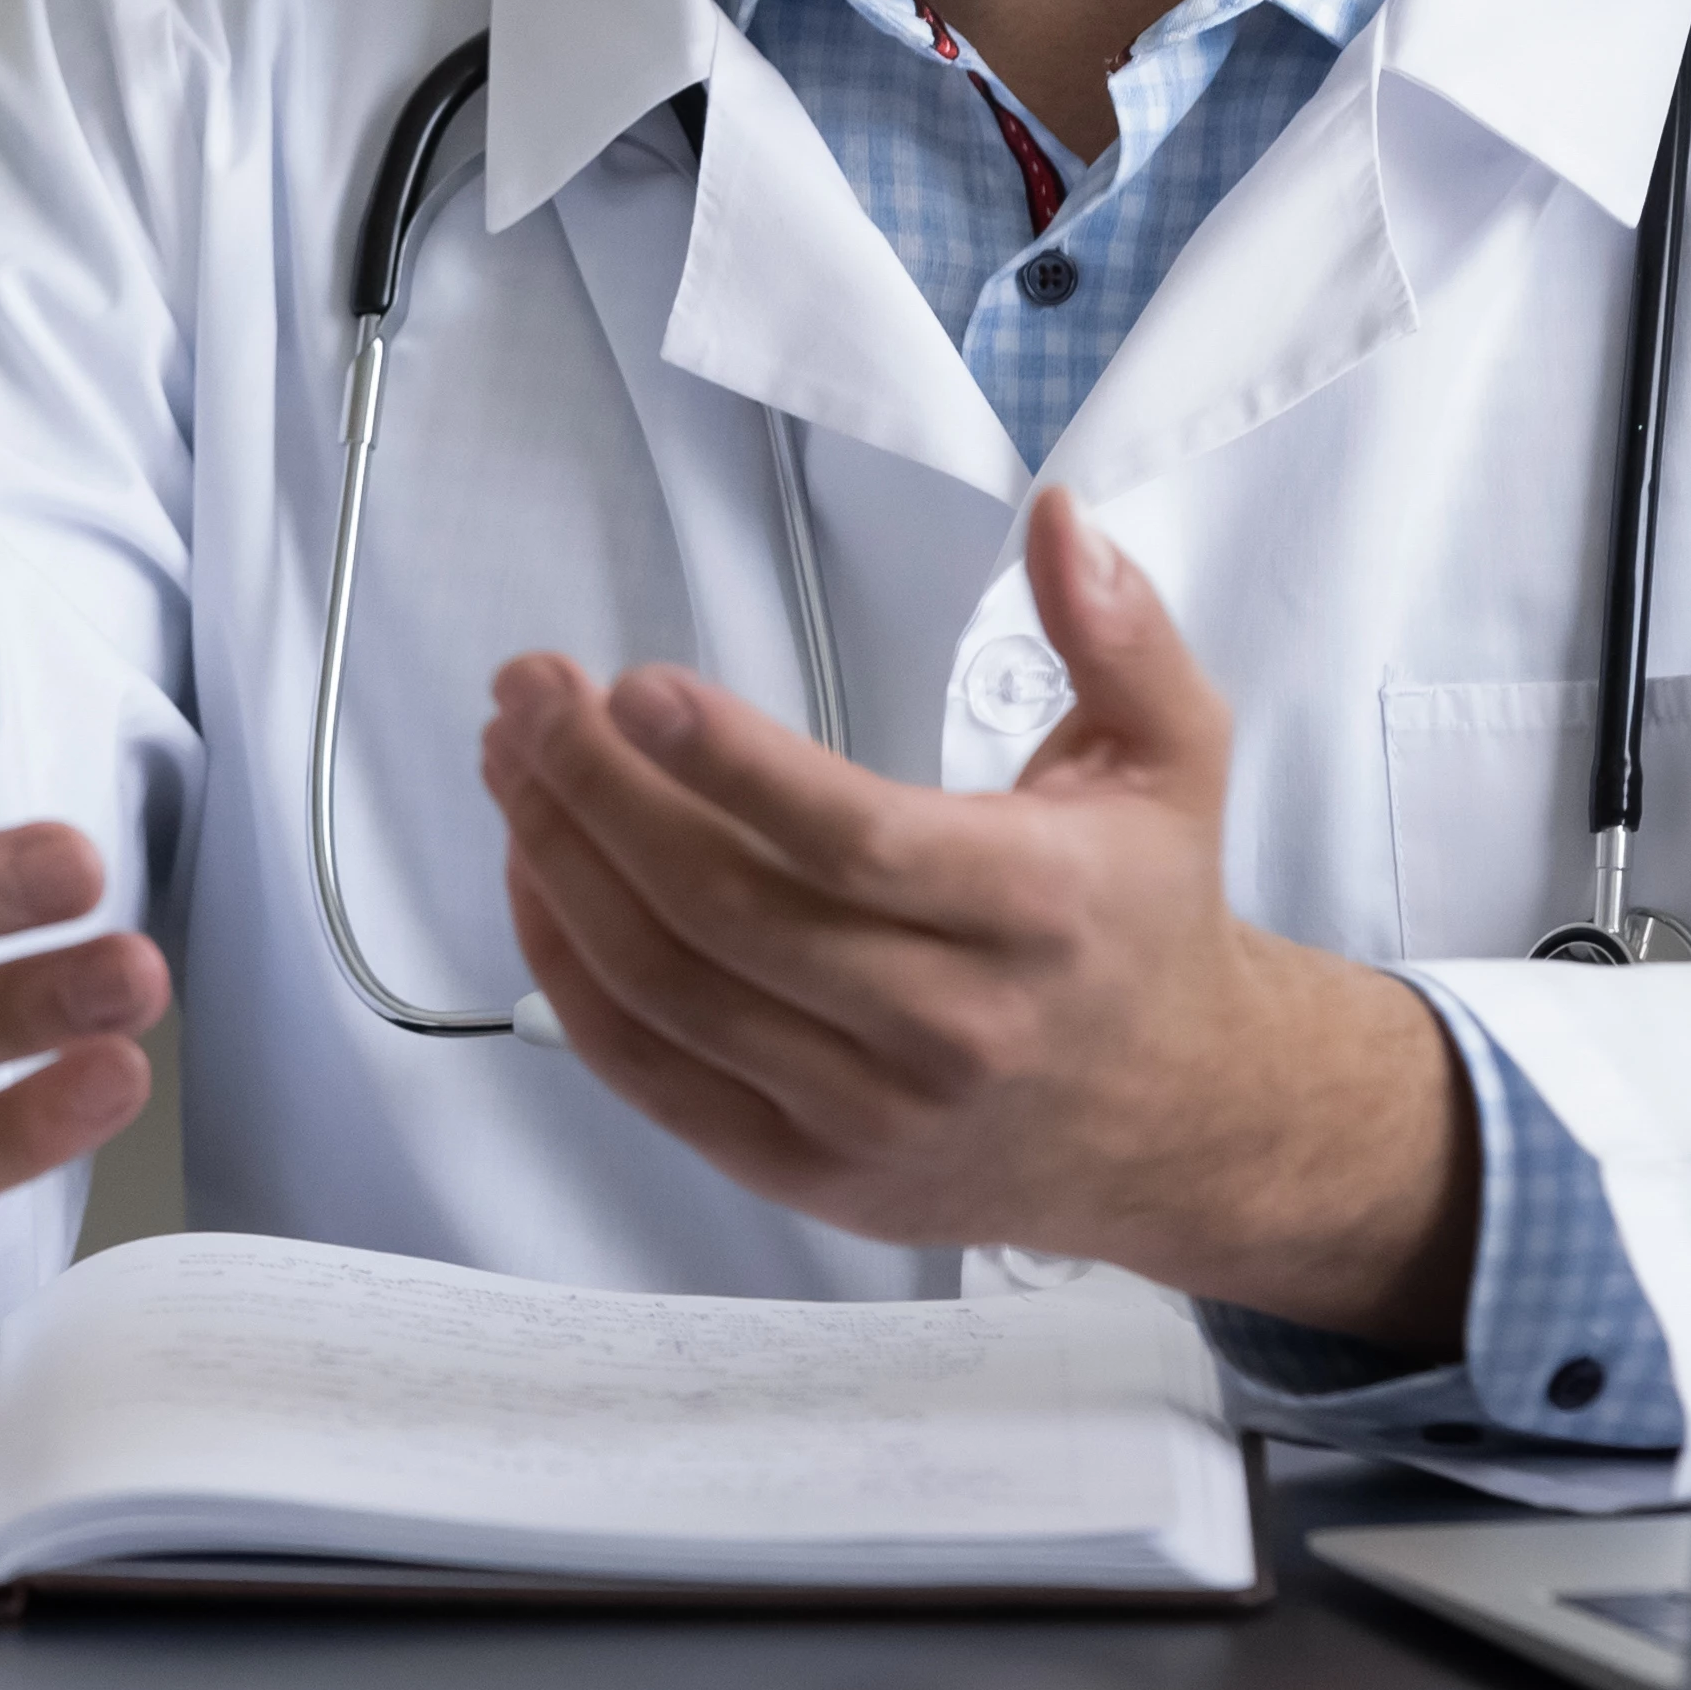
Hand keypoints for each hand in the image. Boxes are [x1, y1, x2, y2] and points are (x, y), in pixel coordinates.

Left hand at [479, 481, 1478, 1335]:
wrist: (1178, 1123)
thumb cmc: (1144, 914)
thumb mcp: (1173, 756)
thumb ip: (1120, 630)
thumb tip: (1055, 516)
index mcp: (1037, 909)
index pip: (855, 841)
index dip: (732, 765)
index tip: (630, 686)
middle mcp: (951, 1027)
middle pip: (731, 910)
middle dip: (600, 789)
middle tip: (530, 691)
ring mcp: (870, 1116)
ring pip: (670, 992)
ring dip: (564, 865)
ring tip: (512, 757)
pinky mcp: (810, 1173)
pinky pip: (652, 1076)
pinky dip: (570, 972)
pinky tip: (536, 871)